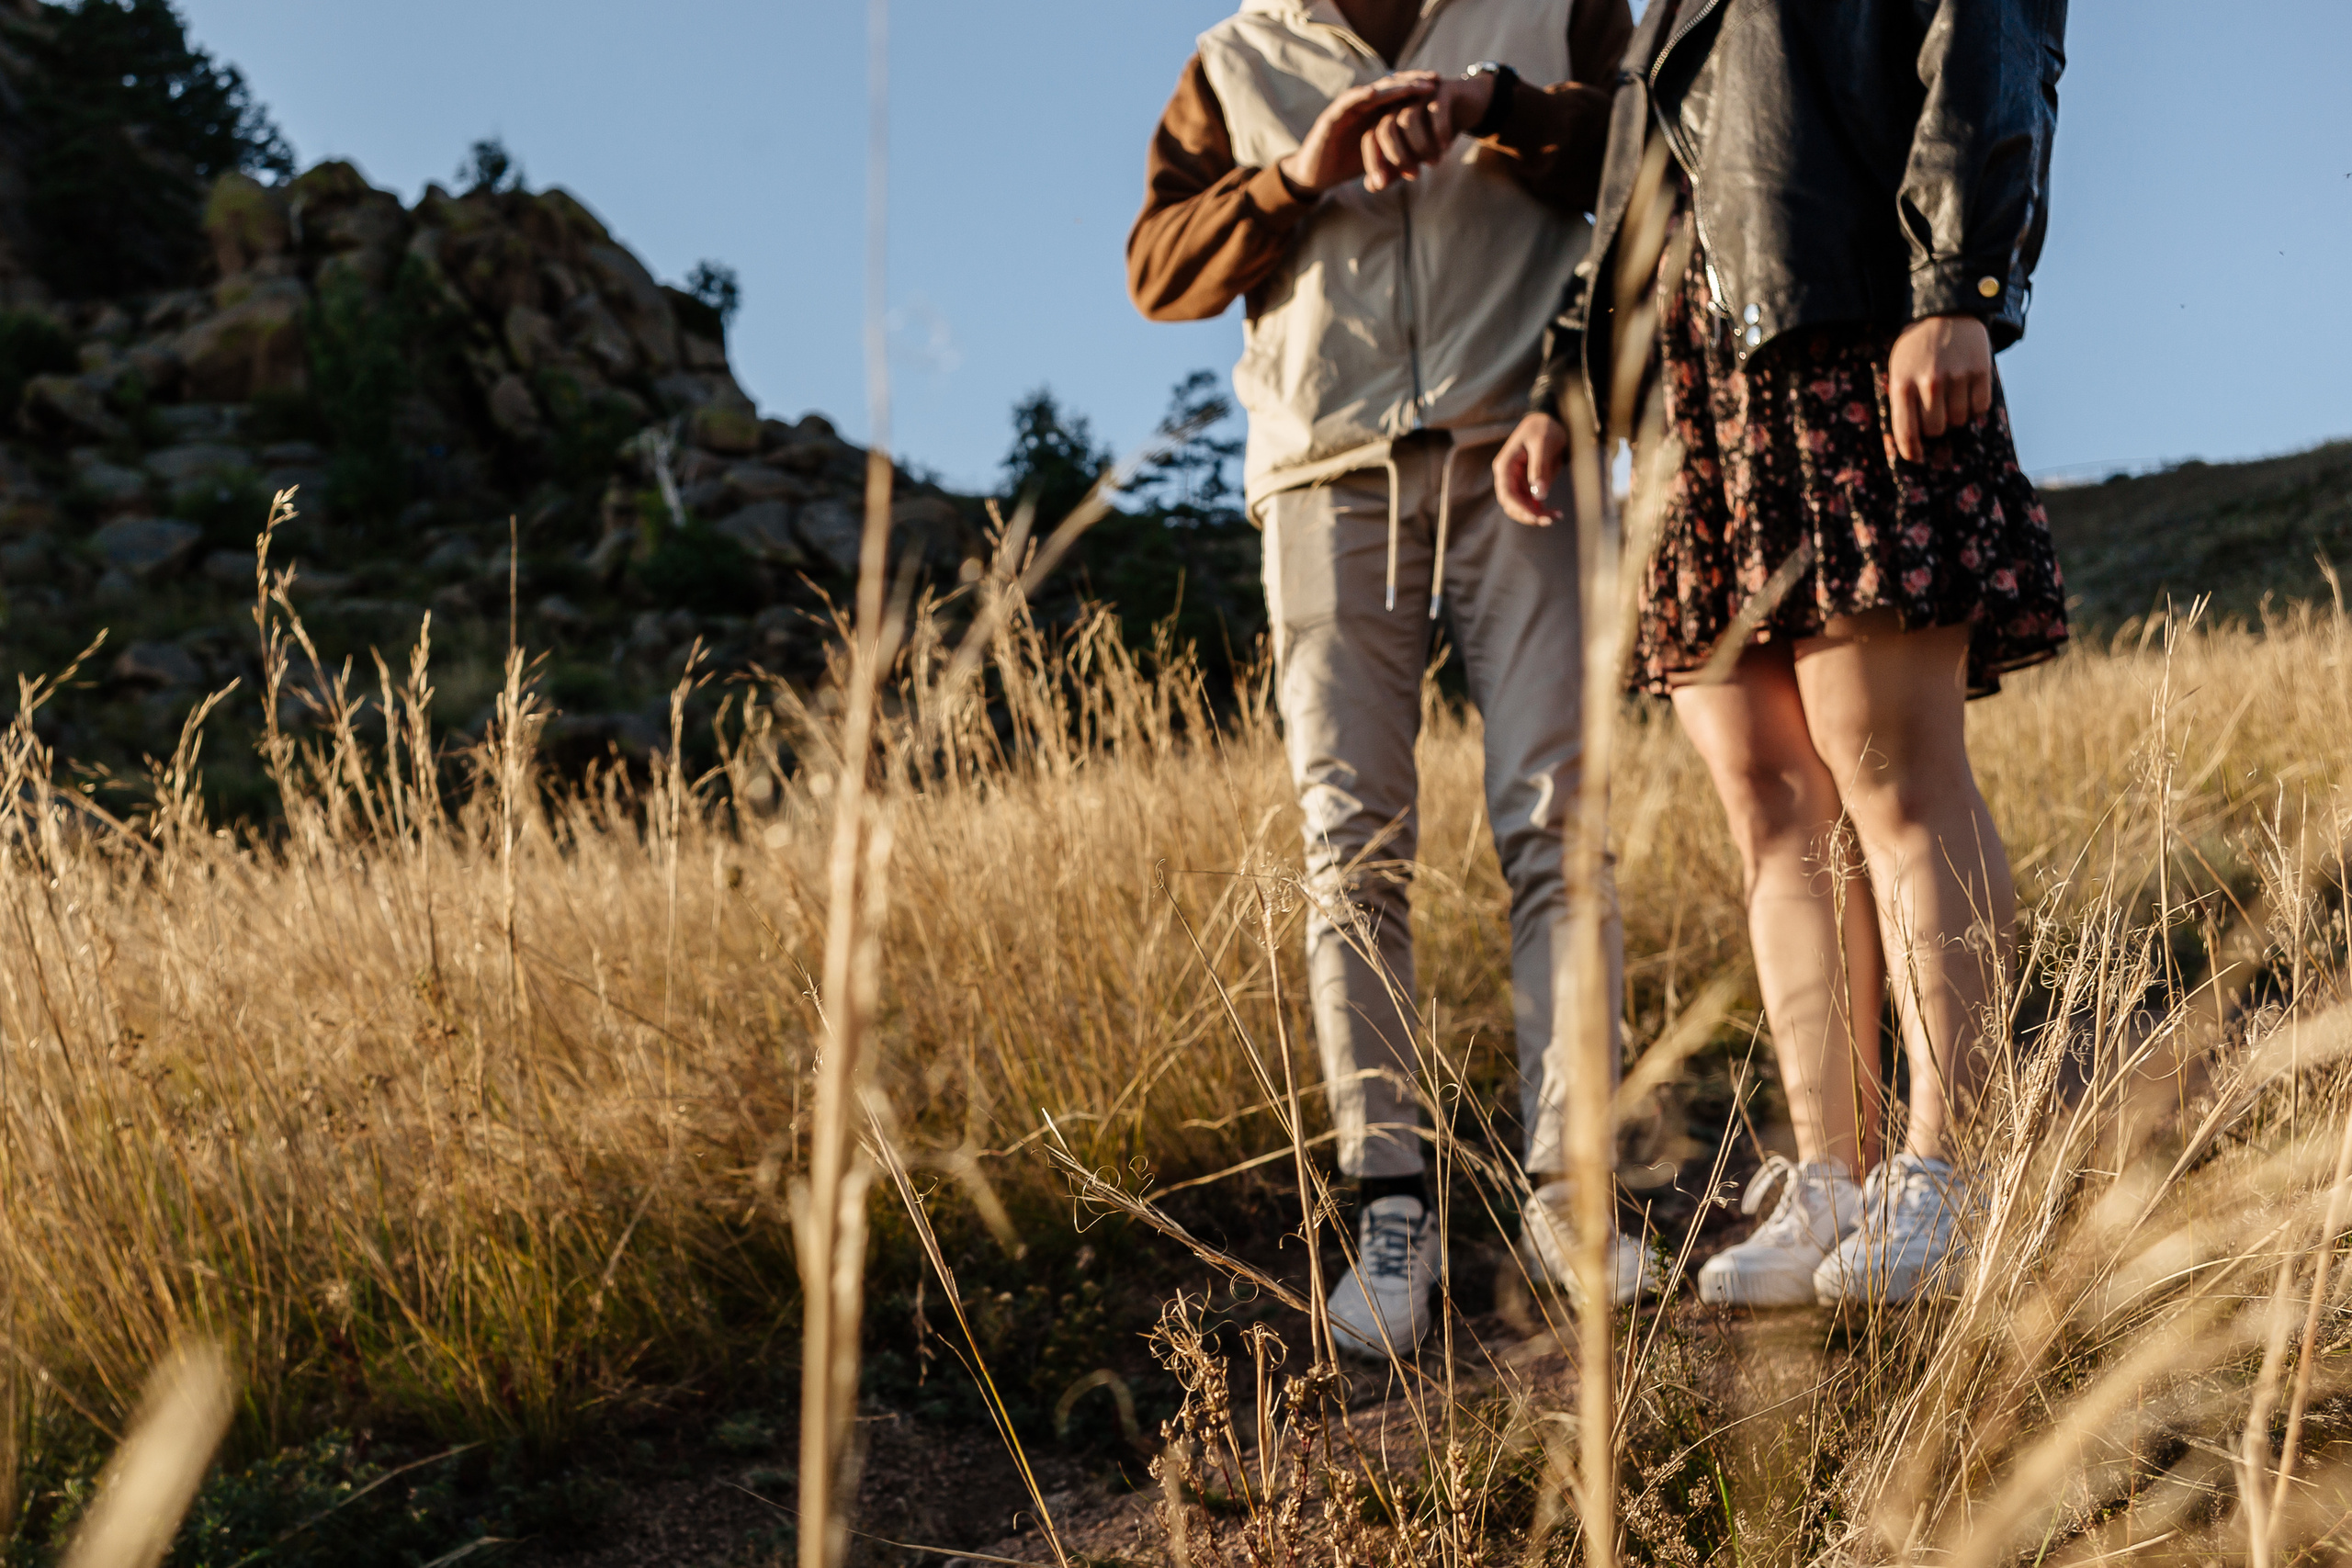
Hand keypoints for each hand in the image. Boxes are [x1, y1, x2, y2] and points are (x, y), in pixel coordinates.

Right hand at [1278, 73, 1439, 194]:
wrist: (1316, 175)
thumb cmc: (1347, 163)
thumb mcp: (1381, 154)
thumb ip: (1401, 148)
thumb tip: (1431, 152)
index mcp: (1373, 111)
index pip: (1398, 94)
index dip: (1417, 88)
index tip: (1440, 85)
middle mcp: (1361, 105)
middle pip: (1389, 87)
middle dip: (1412, 82)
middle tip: (1434, 79)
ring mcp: (1346, 109)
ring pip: (1372, 92)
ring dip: (1392, 87)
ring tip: (1412, 84)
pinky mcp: (1330, 118)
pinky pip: (1346, 103)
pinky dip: (1359, 95)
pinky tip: (1374, 91)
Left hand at [1362, 74, 1495, 192]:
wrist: (1468, 106)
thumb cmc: (1434, 133)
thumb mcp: (1414, 153)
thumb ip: (1393, 168)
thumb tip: (1372, 186)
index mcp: (1388, 115)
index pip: (1371, 138)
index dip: (1374, 161)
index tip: (1381, 184)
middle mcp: (1400, 102)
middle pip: (1386, 128)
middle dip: (1397, 156)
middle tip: (1413, 175)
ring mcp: (1420, 93)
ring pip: (1409, 119)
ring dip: (1420, 146)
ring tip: (1433, 162)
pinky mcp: (1442, 89)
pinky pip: (1436, 109)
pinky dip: (1440, 130)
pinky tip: (1446, 147)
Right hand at [1494, 411, 1567, 524]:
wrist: (1551, 420)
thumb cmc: (1545, 428)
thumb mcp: (1543, 444)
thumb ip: (1540, 469)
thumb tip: (1539, 495)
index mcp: (1505, 465)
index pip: (1507, 494)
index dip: (1519, 508)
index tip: (1536, 517)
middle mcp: (1508, 476)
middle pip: (1512, 505)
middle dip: (1529, 515)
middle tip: (1550, 519)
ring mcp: (1517, 481)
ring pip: (1522, 507)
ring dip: (1537, 515)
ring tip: (1556, 516)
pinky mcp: (1528, 485)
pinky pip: (1532, 503)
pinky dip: (1542, 510)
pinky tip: (1556, 513)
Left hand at [1888, 314, 1992, 462]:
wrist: (1945, 313)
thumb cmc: (1917, 349)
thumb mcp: (1898, 370)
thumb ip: (1901, 402)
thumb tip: (1910, 442)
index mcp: (1902, 384)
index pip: (1906, 430)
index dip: (1911, 450)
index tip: (1917, 458)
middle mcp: (1929, 382)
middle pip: (1935, 429)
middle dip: (1935, 427)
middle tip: (1936, 413)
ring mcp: (1956, 376)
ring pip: (1959, 420)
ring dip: (1955, 416)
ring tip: (1951, 399)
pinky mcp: (1980, 370)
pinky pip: (1980, 407)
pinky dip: (1975, 407)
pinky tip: (1967, 392)